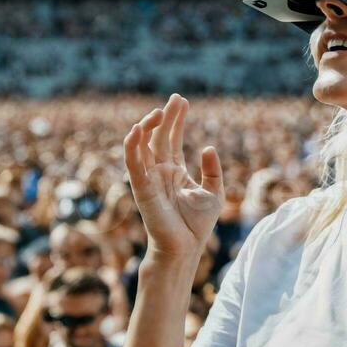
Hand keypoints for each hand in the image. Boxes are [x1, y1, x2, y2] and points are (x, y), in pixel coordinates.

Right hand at [123, 94, 222, 263]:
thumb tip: (208, 147)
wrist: (185, 248)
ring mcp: (149, 179)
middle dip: (166, 117)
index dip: (176, 120)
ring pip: (143, 146)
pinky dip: (132, 146)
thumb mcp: (214, 193)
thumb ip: (212, 171)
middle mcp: (159, 171)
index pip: (173, 139)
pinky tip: (137, 129)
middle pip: (159, 137)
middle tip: (176, 99)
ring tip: (159, 111)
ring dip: (148, 127)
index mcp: (174, 171)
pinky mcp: (141, 188)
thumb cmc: (197, 225)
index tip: (182, 101)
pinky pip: (134, 164)